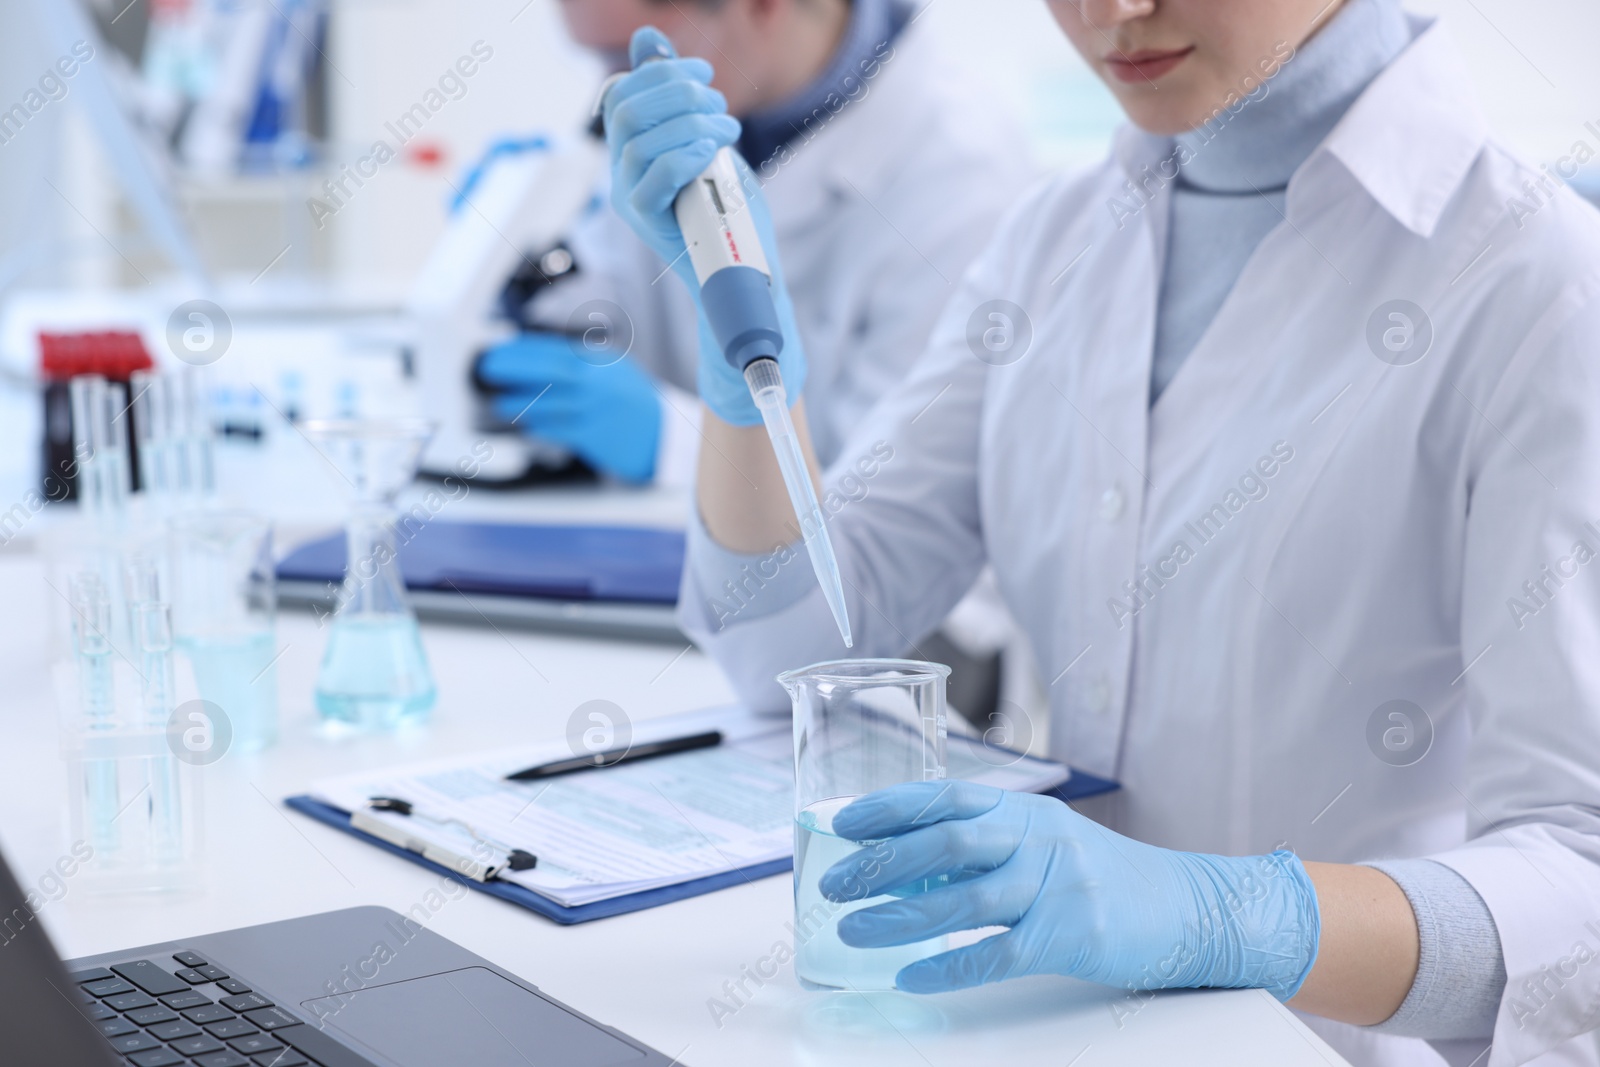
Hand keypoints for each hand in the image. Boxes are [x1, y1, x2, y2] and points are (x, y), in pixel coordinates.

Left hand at [477, 333, 661, 483]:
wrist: (663, 436)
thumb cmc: (633, 404)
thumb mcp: (614, 371)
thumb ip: (582, 363)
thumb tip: (536, 358)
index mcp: (601, 361)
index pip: (555, 348)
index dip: (522, 349)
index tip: (499, 350)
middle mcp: (598, 381)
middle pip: (549, 369)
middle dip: (514, 367)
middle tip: (488, 368)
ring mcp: (596, 408)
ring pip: (550, 402)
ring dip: (519, 401)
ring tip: (499, 403)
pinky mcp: (594, 435)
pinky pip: (558, 429)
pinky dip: (539, 426)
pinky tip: (526, 425)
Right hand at [601, 26, 807, 425]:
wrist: (745, 276)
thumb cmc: (731, 215)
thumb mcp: (710, 143)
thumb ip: (681, 98)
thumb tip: (650, 39)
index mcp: (632, 153)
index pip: (620, 94)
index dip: (659, 73)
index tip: (706, 75)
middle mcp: (622, 175)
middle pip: (625, 108)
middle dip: (677, 92)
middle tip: (720, 106)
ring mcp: (630, 200)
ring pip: (639, 139)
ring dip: (691, 122)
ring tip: (727, 131)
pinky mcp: (648, 224)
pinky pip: (654, 177)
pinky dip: (686, 155)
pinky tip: (713, 153)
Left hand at [819, 781, 1320, 998]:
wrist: (1189, 909)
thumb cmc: (1106, 878)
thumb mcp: (1046, 843)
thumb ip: (987, 847)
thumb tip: (904, 863)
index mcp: (1025, 810)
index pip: (946, 797)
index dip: (889, 808)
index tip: (842, 824)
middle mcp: (1038, 839)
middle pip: (946, 841)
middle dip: (880, 863)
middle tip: (833, 884)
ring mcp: (1057, 886)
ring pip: (963, 897)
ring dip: (898, 915)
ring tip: (853, 930)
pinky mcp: (1072, 935)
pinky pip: (997, 954)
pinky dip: (949, 966)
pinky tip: (912, 977)